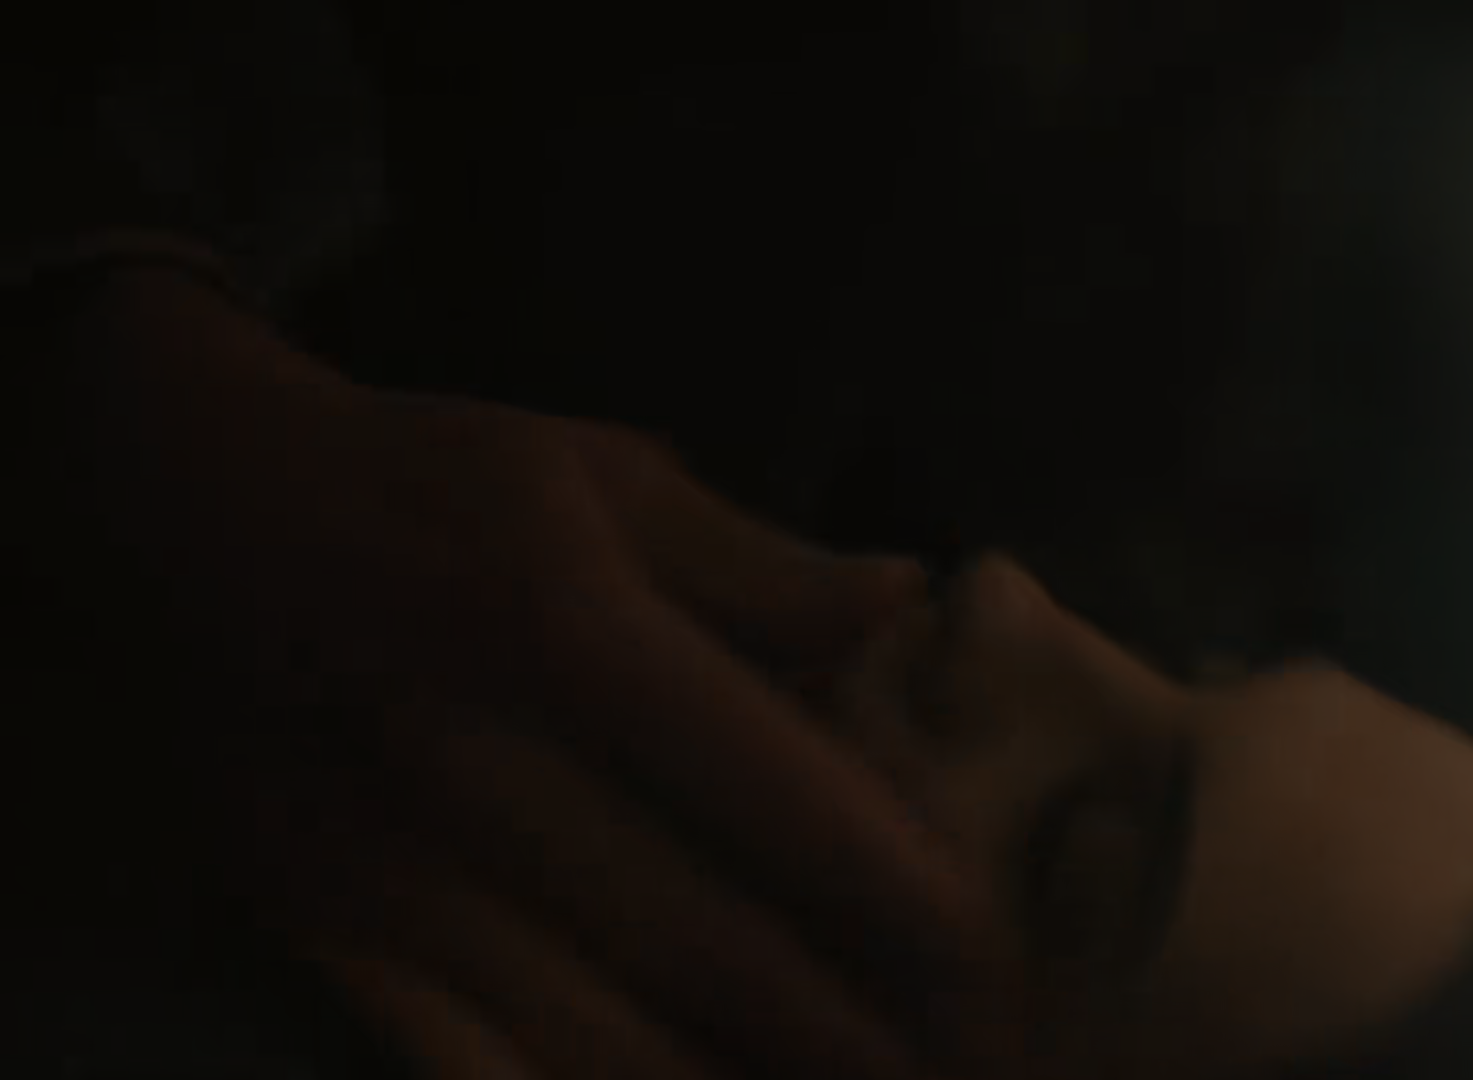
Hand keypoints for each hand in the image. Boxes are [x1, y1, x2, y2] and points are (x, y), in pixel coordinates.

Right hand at [9, 267, 1015, 1077]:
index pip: (771, 789)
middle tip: (961, 1069)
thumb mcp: (600, 472)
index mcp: (561, 628)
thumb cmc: (431, 484)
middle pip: (696, 941)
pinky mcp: (315, 930)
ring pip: (587, 1037)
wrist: (190, 514)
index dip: (895, 886)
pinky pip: (462, 1064)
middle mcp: (468, 767)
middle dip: (843, 1028)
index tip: (988, 953)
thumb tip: (907, 600)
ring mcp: (378, 870)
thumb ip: (757, 562)